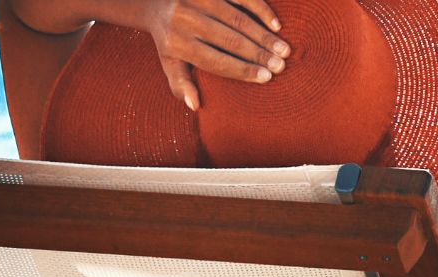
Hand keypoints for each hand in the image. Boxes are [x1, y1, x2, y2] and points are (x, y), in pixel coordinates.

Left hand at [137, 0, 289, 109]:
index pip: (215, 61)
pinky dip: (261, 10)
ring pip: (238, 19)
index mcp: (176, 43)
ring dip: (264, 36)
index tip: (266, 77)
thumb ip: (180, 83)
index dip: (242, 69)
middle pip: (230, 40)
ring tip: (284, 50)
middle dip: (259, 54)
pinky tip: (276, 25)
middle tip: (281, 65)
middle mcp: (185, 19)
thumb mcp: (169, 61)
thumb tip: (194, 106)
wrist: (154, 2)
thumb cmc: (169, 38)